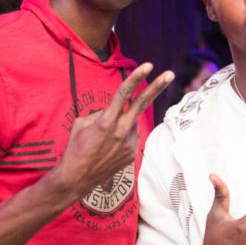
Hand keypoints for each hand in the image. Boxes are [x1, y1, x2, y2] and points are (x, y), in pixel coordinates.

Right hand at [46, 63, 172, 199]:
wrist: (76, 179)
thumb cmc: (75, 149)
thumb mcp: (81, 124)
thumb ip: (99, 113)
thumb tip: (113, 111)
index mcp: (106, 122)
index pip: (123, 94)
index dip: (135, 78)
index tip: (147, 66)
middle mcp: (121, 132)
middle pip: (142, 104)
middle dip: (157, 87)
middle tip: (170, 74)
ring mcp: (129, 144)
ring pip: (132, 122)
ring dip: (123, 122)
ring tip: (104, 139)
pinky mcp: (132, 154)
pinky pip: (131, 136)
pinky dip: (123, 135)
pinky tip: (109, 147)